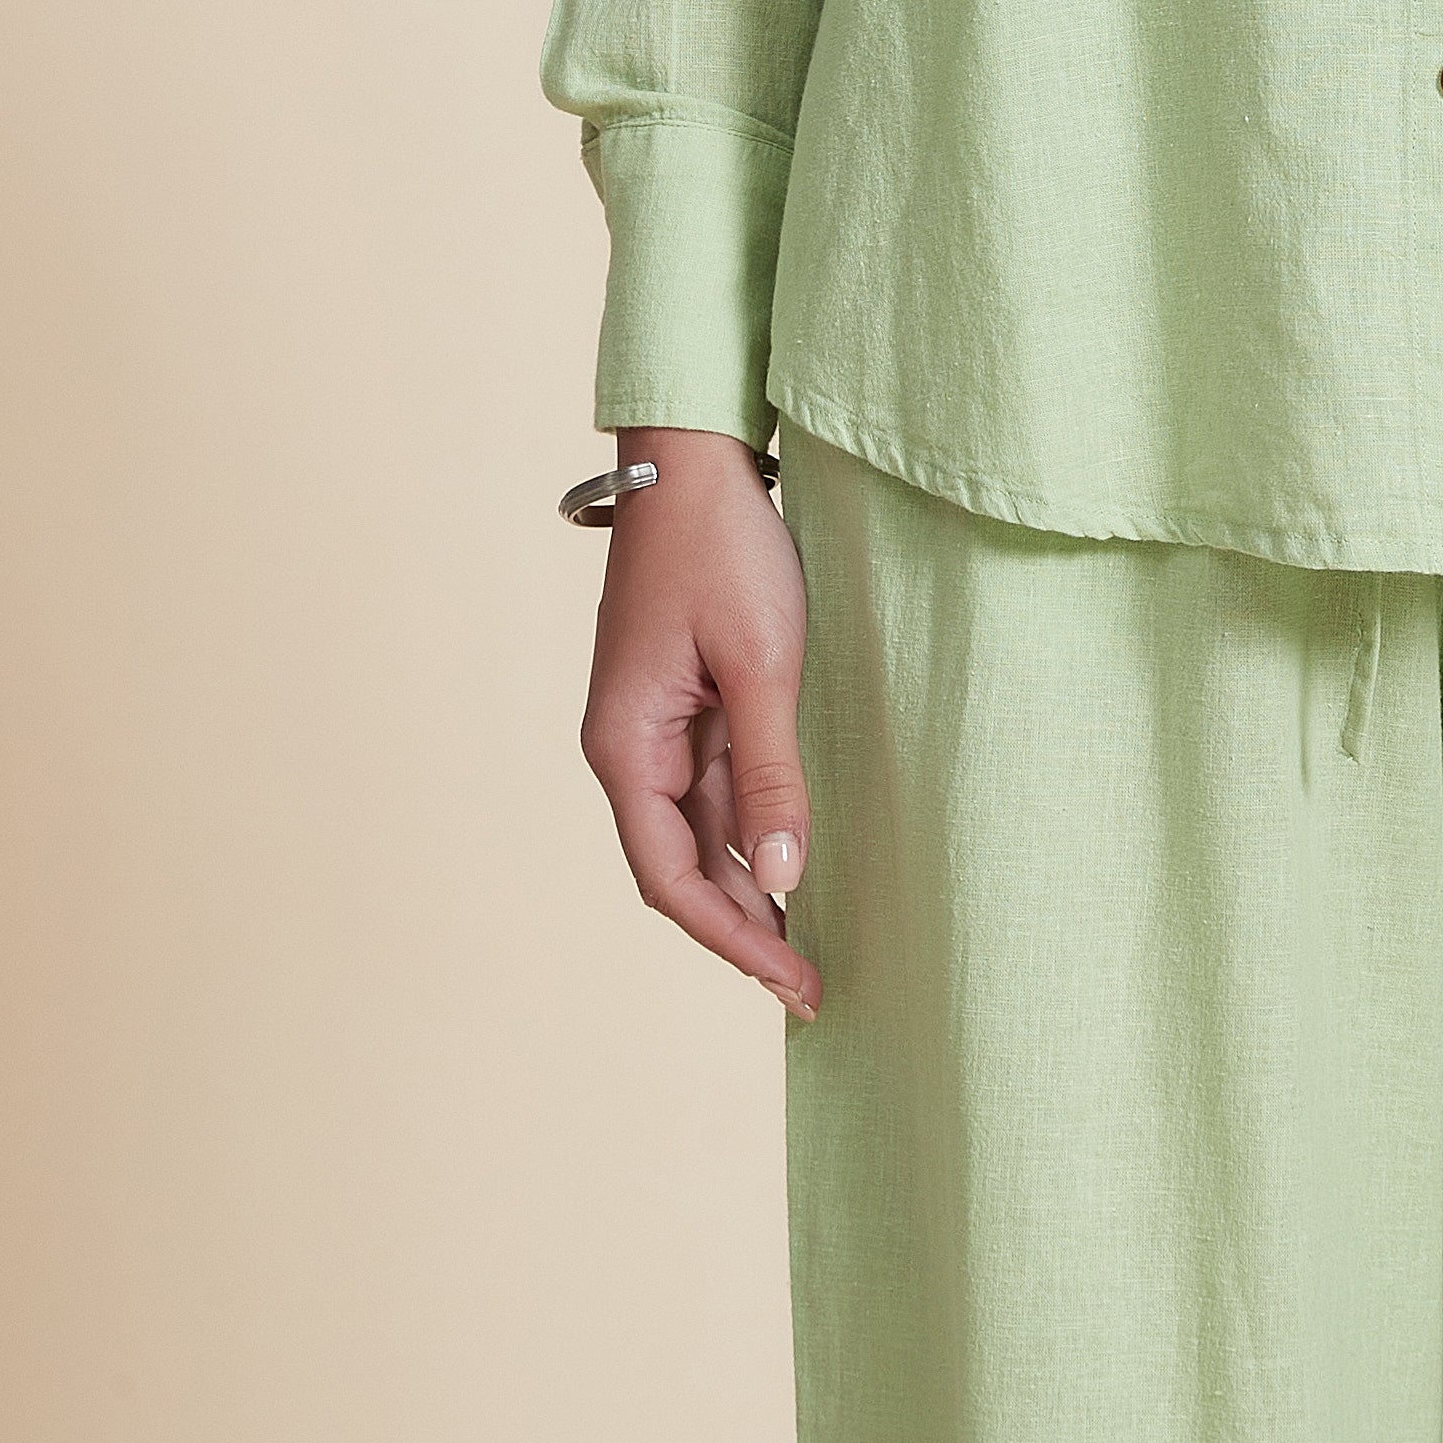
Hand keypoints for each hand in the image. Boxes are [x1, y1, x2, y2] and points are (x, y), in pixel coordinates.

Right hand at [575, 430, 821, 1016]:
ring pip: (700, 831)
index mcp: (624, 745)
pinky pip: (714, 786)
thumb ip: (770, 775)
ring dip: (751, 882)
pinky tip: (800, 856)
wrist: (695, 457)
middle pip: (682, 865)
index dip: (733, 940)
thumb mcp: (762, 665)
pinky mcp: (682, 701)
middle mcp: (627, 746)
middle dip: (746, 926)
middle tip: (816, 984)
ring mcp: (653, 724)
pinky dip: (753, 828)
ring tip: (819, 939)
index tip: (794, 984)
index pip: (670, 879)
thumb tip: (783, 877)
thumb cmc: (723, 549)